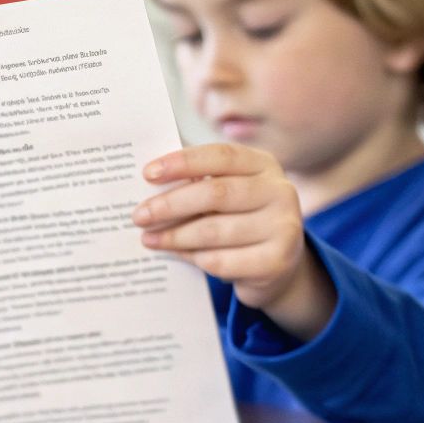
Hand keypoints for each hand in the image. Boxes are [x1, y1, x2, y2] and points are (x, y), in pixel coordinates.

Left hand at [133, 143, 336, 339]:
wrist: (278, 266)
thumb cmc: (241, 220)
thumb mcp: (227, 195)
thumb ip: (198, 183)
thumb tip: (150, 183)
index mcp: (264, 165)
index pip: (221, 156)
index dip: (183, 163)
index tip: (148, 174)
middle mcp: (280, 191)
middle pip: (216, 193)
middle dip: (171, 204)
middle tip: (139, 216)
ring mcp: (283, 227)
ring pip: (215, 231)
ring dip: (175, 236)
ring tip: (149, 239)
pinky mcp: (276, 262)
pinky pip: (222, 261)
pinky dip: (194, 258)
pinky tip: (177, 255)